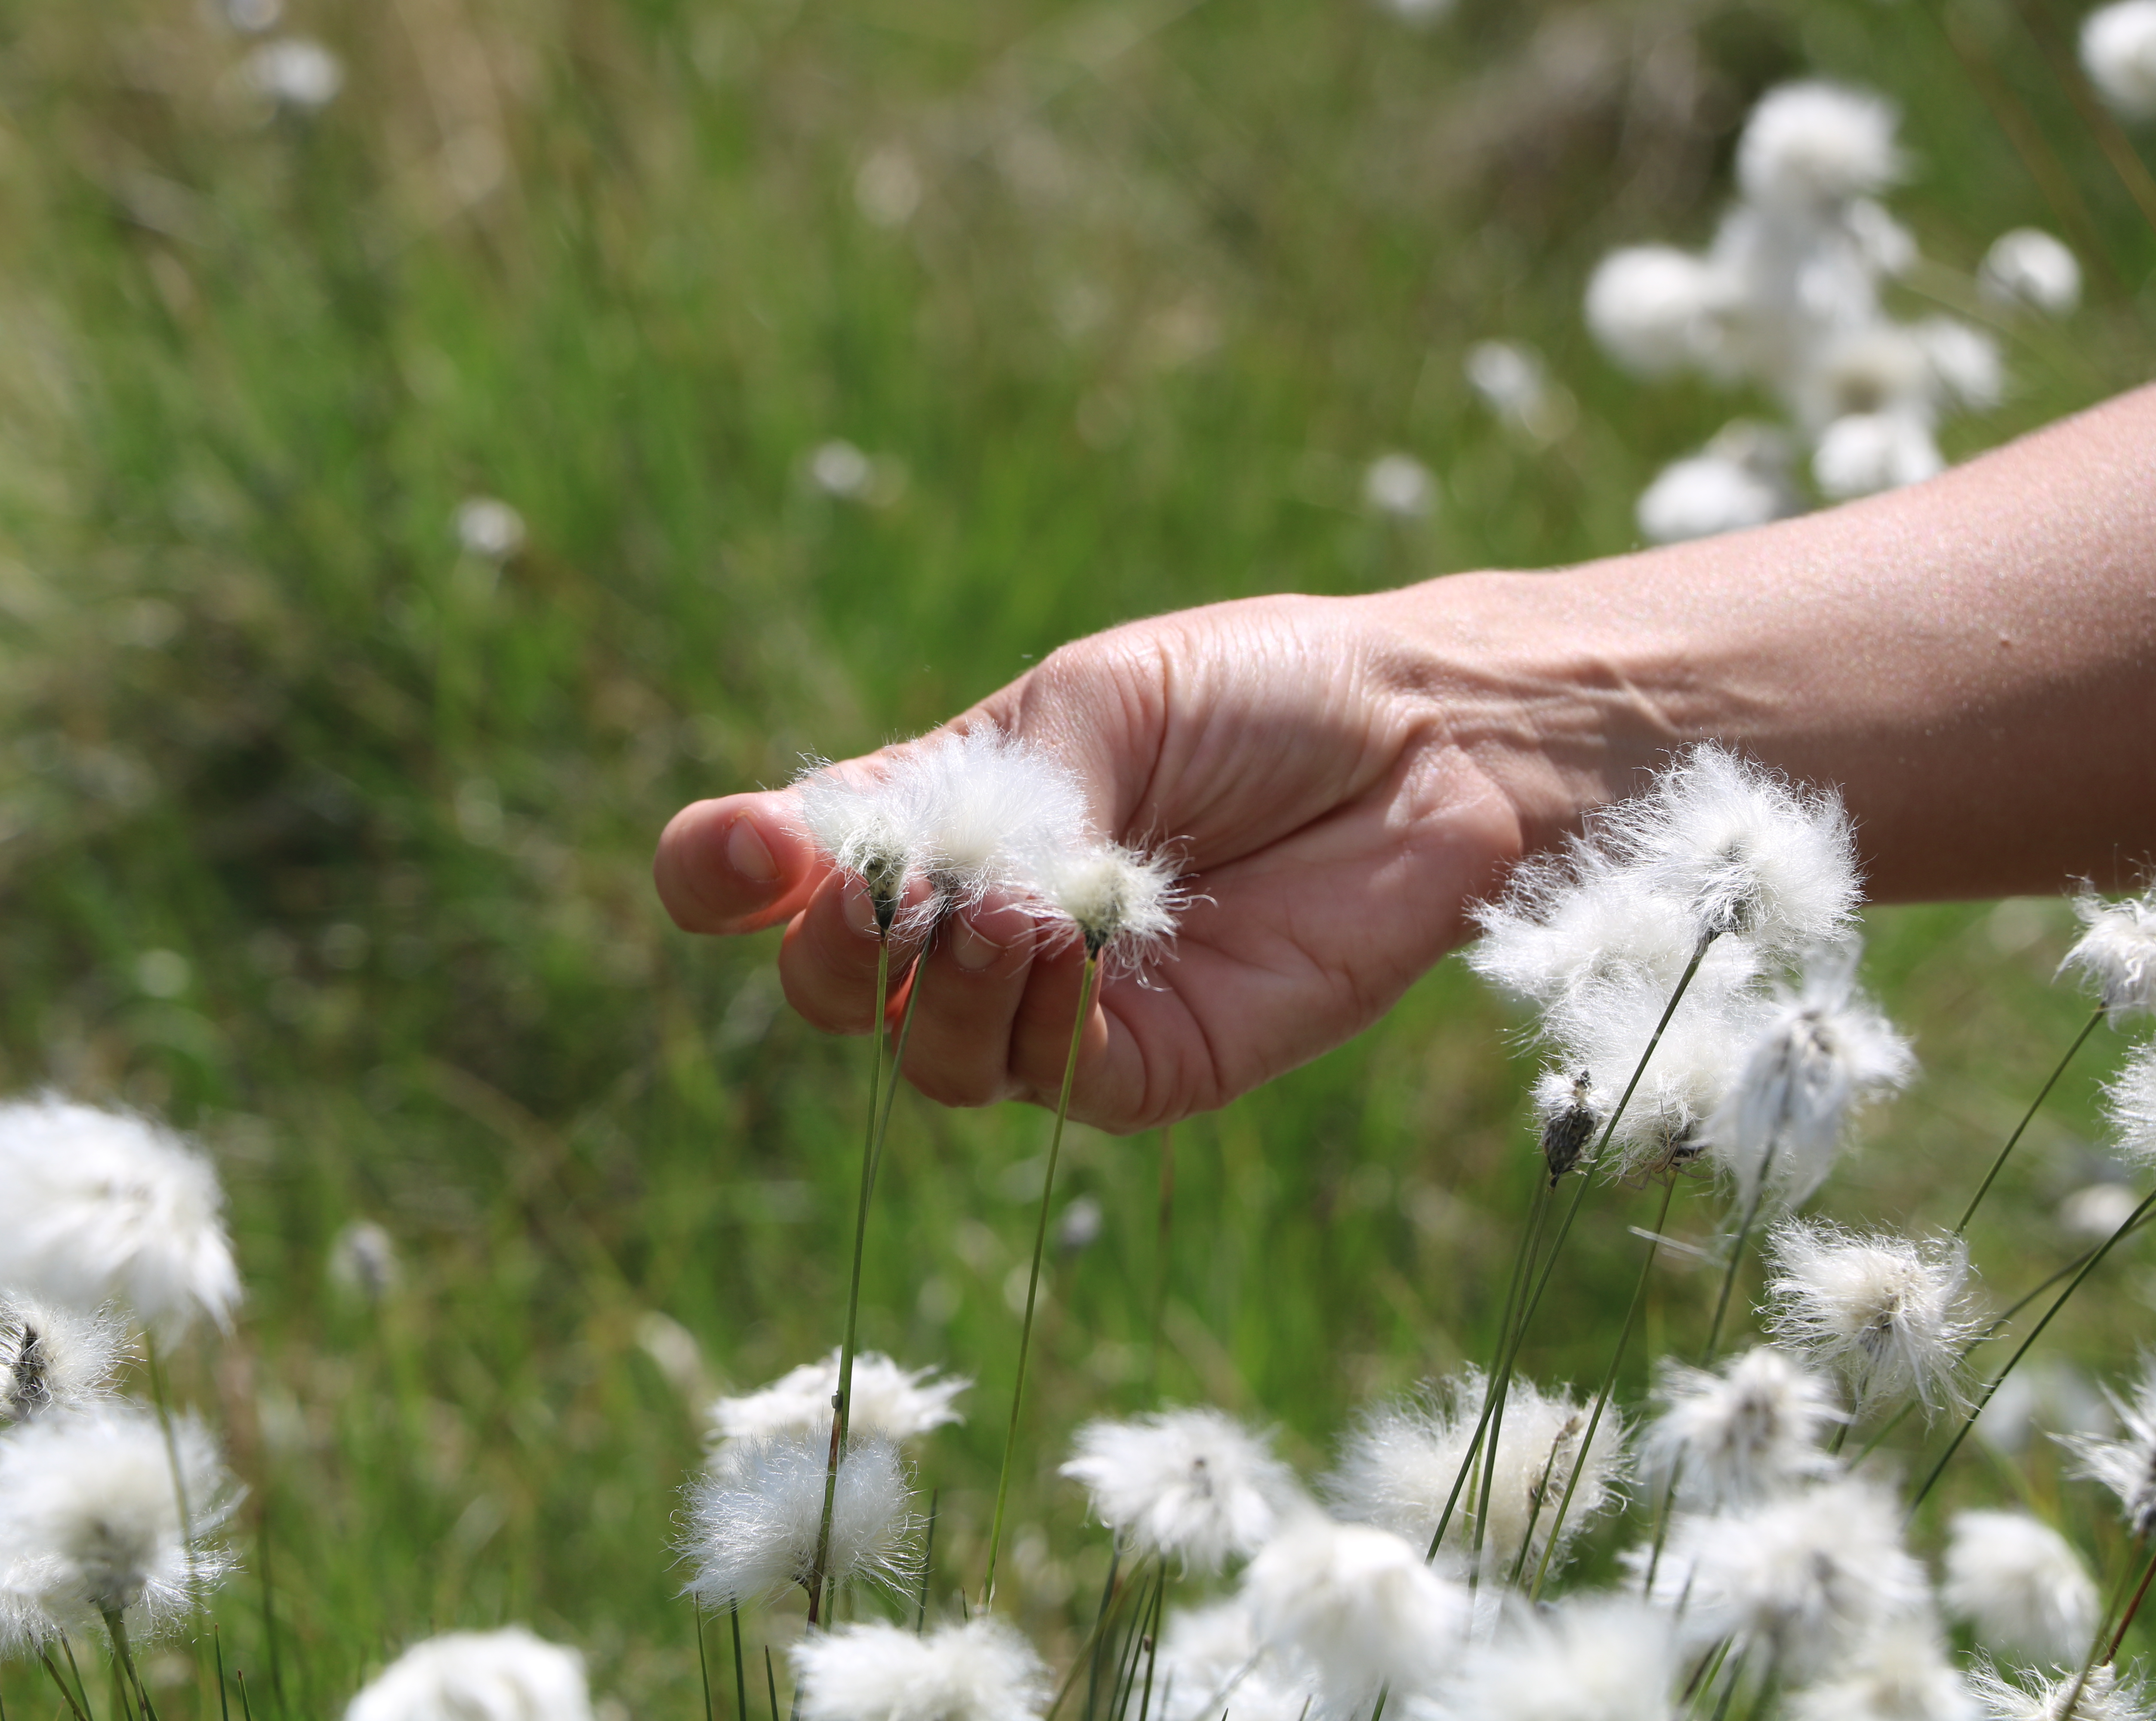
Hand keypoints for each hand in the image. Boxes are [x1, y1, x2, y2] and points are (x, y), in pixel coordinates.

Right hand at [654, 584, 1595, 1131]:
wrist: (1429, 741)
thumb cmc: (1262, 692)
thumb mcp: (1102, 701)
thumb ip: (1000, 797)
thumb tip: (942, 904)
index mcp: (942, 818)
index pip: (783, 872)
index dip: (726, 872)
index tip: (734, 853)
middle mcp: (982, 926)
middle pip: (836, 989)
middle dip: (830, 954)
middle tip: (875, 898)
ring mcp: (1062, 1009)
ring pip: (934, 1058)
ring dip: (948, 992)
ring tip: (1013, 916)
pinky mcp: (1156, 1067)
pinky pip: (1055, 1084)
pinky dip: (1042, 1026)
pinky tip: (1071, 954)